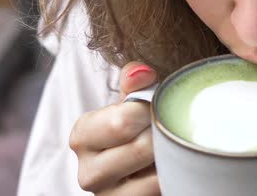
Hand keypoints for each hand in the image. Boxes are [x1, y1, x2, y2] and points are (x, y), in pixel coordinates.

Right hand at [69, 62, 159, 194]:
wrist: (138, 166)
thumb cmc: (135, 128)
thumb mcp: (130, 103)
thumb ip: (134, 82)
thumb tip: (143, 73)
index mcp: (82, 136)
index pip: (122, 121)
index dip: (150, 111)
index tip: (158, 109)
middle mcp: (88, 173)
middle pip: (141, 148)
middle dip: (163, 134)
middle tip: (170, 127)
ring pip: (154, 176)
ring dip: (171, 157)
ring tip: (171, 147)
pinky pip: (161, 191)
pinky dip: (174, 176)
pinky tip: (172, 167)